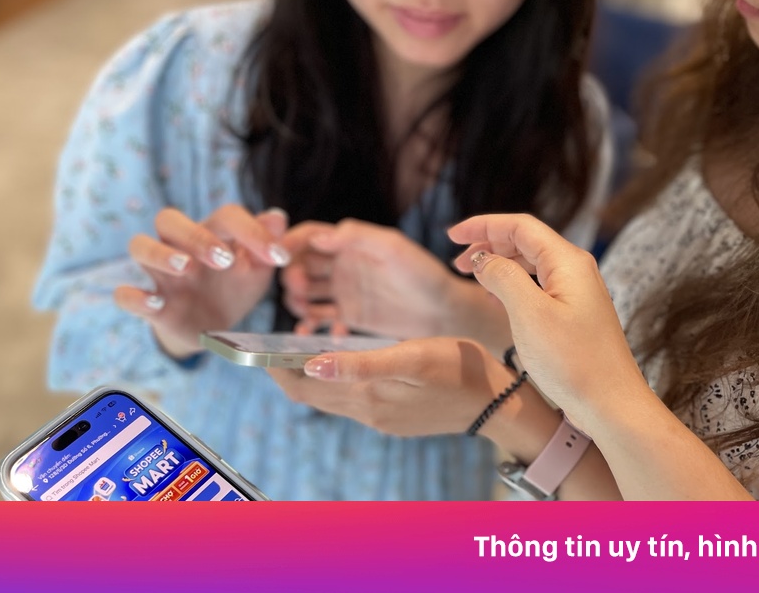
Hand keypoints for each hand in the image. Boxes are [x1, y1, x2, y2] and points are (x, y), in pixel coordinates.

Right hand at [114, 205, 290, 357]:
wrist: (212, 329)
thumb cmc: (234, 288)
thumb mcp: (256, 271)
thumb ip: (266, 246)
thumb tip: (278, 217)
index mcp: (210, 233)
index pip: (225, 216)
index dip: (252, 231)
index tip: (279, 258)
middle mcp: (179, 246)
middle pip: (168, 219)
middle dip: (195, 235)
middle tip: (224, 259)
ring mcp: (161, 275)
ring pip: (139, 246)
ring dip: (160, 254)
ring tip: (186, 268)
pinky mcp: (149, 304)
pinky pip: (124, 294)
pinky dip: (134, 296)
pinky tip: (156, 303)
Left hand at [265, 337, 508, 436]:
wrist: (499, 402)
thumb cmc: (460, 368)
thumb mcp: (411, 357)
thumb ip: (360, 363)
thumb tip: (310, 364)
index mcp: (367, 398)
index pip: (303, 388)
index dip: (276, 369)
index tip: (258, 346)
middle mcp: (368, 413)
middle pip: (311, 395)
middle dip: (287, 371)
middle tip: (272, 341)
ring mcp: (381, 418)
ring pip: (330, 397)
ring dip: (311, 375)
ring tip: (298, 346)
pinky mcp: (394, 416)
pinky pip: (352, 398)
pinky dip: (336, 379)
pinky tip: (340, 360)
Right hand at [280, 219, 470, 339]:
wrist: (444, 313)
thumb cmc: (424, 275)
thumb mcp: (393, 248)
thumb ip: (357, 237)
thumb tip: (317, 238)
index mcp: (350, 243)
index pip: (310, 236)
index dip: (290, 243)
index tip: (278, 256)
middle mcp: (341, 265)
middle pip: (300, 265)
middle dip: (291, 275)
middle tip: (297, 289)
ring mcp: (342, 292)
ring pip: (303, 293)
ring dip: (296, 301)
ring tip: (305, 312)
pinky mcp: (348, 316)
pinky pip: (318, 319)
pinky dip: (310, 325)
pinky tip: (315, 333)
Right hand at [448, 214, 646, 421]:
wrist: (611, 404)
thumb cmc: (574, 362)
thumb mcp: (529, 315)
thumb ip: (503, 277)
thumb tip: (483, 259)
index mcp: (567, 262)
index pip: (520, 226)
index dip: (484, 225)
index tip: (452, 235)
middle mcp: (576, 270)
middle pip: (525, 241)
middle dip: (489, 244)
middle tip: (456, 260)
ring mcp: (577, 292)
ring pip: (531, 264)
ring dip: (500, 265)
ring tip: (473, 277)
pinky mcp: (575, 314)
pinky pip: (539, 286)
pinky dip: (513, 285)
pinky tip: (498, 299)